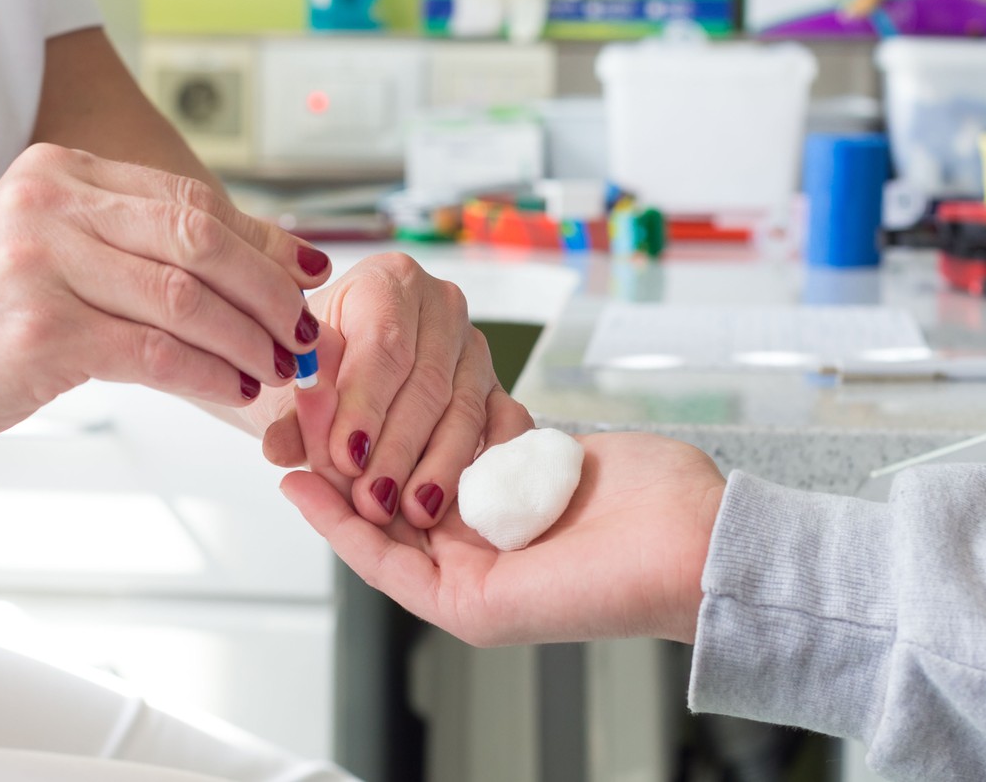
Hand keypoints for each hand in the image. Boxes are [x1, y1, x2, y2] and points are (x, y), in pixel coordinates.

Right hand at [0, 143, 330, 457]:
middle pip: (201, 238)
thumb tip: (258, 266)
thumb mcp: (51, 254)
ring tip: (280, 367)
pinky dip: (210, 374)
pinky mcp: (40, 330)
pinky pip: (157, 352)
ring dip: (251, 338)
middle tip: (305, 332)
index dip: (262, 241)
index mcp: (62, 171)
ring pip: (188, 297)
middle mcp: (51, 200)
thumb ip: (137, 247)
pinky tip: (234, 389)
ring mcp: (41, 262)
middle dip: (270, 290)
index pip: (191, 199)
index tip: (308, 275)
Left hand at [261, 253, 534, 528]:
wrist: (345, 368)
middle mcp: (441, 305)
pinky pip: (499, 426)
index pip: (382, 344)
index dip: (365, 405)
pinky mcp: (496, 384)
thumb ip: (292, 416)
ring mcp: (474, 346)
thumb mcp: (290, 385)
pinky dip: (479, 464)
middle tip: (372, 500)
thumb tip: (281, 449)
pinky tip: (458, 500)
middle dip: (399, 447)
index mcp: (387, 281)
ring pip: (464, 410)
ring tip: (409, 512)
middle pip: (427, 381)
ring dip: (438, 466)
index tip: (345, 457)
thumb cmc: (316, 368)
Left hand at [281, 432, 724, 645]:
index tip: (292, 468)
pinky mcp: (540, 454)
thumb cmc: (605, 589)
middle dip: (357, 455)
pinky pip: (485, 424)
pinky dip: (459, 405)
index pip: (375, 541)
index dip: (331, 507)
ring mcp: (509, 493)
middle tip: (316, 416)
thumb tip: (355, 529)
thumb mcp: (485, 606)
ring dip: (401, 422)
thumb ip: (418, 577)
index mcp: (460, 583)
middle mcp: (478, 539)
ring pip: (435, 449)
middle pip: (399, 489)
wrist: (693, 544)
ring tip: (357, 389)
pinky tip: (428, 380)